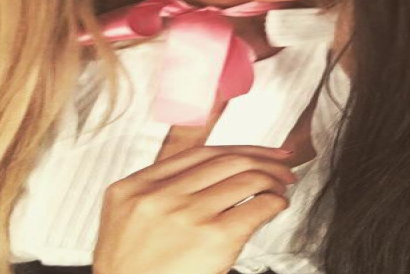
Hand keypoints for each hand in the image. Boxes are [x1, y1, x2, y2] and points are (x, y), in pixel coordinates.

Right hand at [93, 145, 296, 273]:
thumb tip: (215, 172)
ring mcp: (187, 215)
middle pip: (227, 161)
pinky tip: (277, 206)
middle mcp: (159, 197)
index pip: (199, 153)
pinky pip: (258, 206)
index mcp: (133, 188)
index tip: (260, 152)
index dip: (238, 149)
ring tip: (281, 188)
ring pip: (247, 178)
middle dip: (263, 160)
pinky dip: (275, 202)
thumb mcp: (127, 220)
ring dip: (273, 180)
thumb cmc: (134, 273)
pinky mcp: (214, 237)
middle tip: (282, 167)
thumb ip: (159, 191)